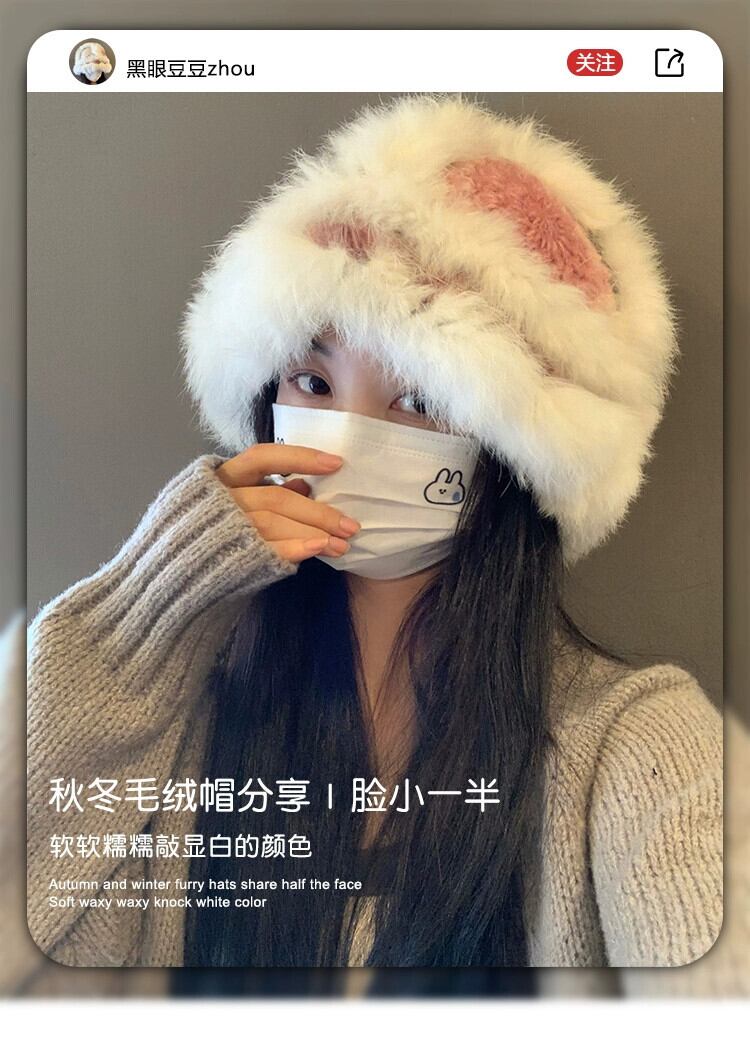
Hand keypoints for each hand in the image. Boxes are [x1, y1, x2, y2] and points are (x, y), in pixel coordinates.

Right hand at [215, 443, 359, 563]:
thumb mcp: (236, 502)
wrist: (172, 573)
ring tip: (341, 545)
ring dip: (312, 532)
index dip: (299, 458)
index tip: (336, 463)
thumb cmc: (211, 532)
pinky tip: (317, 550)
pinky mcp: (227, 556)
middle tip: (350, 525)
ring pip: (272, 523)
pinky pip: (265, 550)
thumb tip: (305, 485)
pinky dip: (294, 548)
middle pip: (276, 498)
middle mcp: (220, 499)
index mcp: (222, 478)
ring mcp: (221, 528)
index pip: (262, 457)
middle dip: (318, 512)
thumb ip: (267, 491)